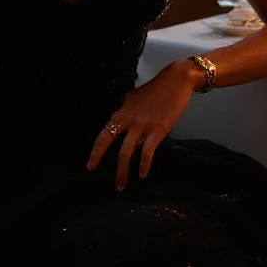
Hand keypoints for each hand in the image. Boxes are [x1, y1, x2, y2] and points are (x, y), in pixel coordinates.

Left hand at [86, 60, 199, 188]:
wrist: (176, 80)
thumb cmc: (156, 90)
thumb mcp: (135, 99)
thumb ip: (127, 114)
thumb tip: (125, 130)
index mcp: (122, 112)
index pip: (104, 134)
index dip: (96, 151)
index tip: (90, 166)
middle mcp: (128, 119)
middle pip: (109, 142)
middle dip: (102, 161)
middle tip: (99, 178)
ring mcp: (142, 125)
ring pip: (126, 151)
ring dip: (123, 171)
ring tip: (122, 186)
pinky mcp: (157, 130)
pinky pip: (147, 151)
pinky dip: (144, 164)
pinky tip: (142, 174)